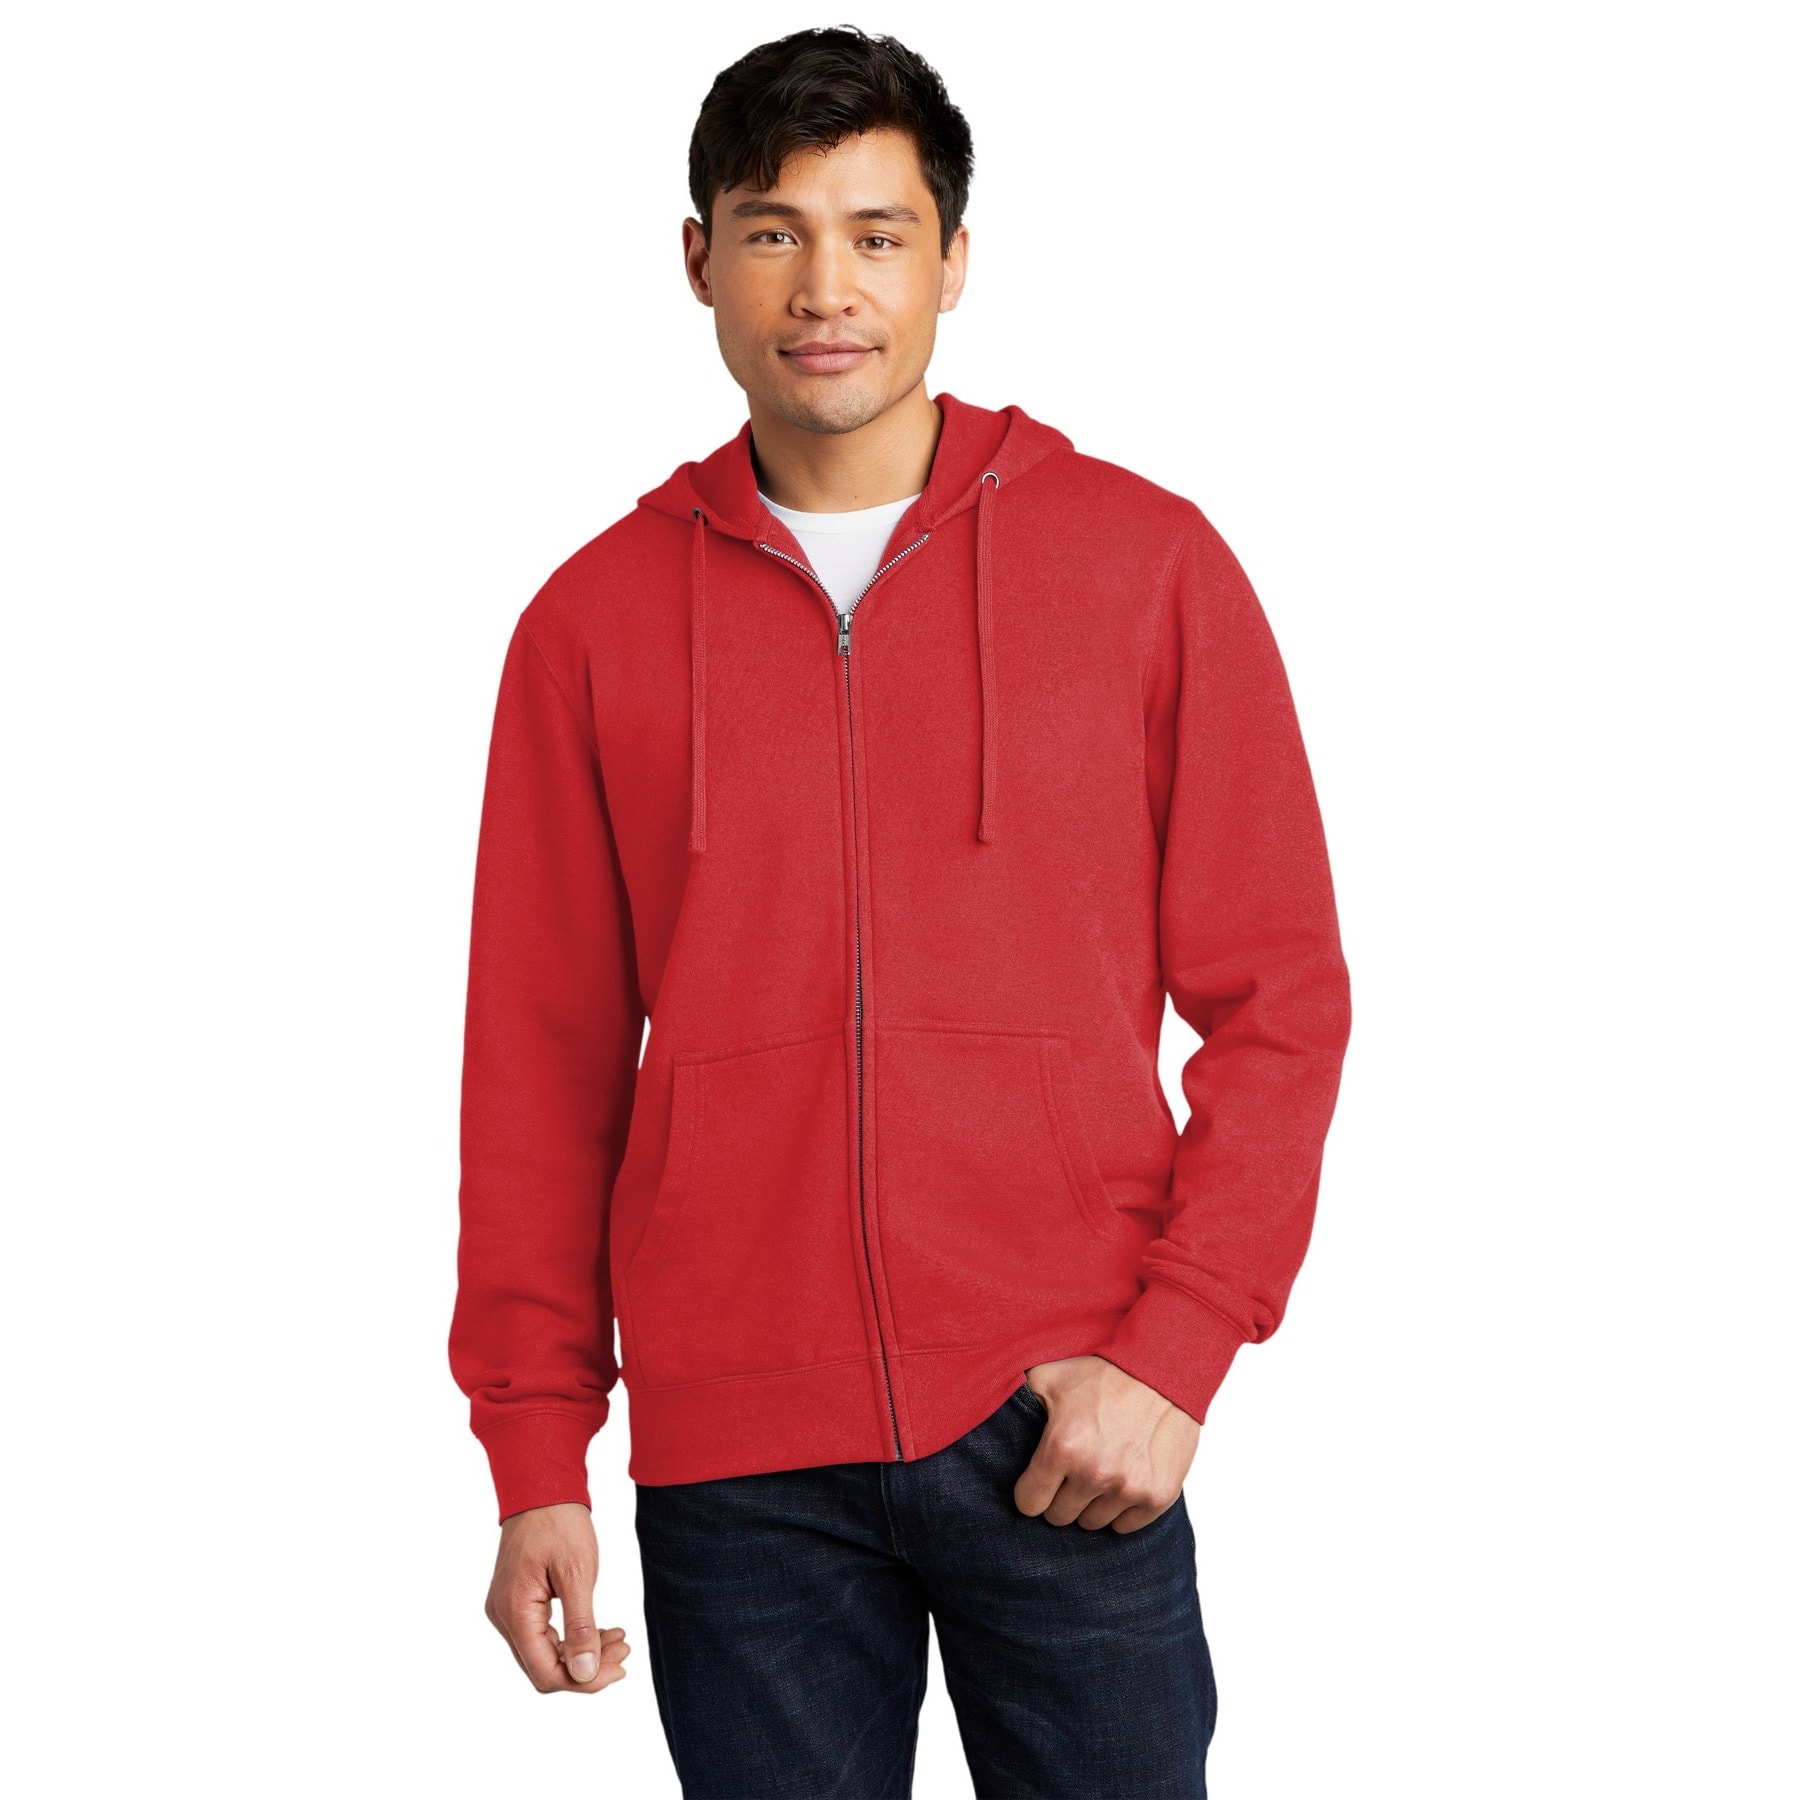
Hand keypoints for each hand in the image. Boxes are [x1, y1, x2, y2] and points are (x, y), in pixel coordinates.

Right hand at [484, 1502, 630, 1691]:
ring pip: (544, 1652)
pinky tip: (600, 1630)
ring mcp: (507, 1609)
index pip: (545, 1672)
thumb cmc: (559, 1522)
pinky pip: (542, 1634)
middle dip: (587, 1667)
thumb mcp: (577, 1573)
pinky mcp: (517, 1601)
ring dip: (582, 1652)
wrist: (542, 1485)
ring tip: (618, 1640)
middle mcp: (504, 1616)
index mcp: (515, 1612)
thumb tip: (585, 1675)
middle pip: (544, 1667)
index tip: (619, 1669)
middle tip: (624, 1651)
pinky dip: (571, 1636)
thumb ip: (580, 1627)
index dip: (584, 1681)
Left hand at [1015, 1355, 1199, 1532]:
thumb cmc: (1103, 1373)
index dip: (1031, 1491)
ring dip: (1091, 1503)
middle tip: (1072, 1472)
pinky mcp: (1157, 1496)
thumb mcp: (1049, 1377)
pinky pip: (1125, 1526)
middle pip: (1059, 1517)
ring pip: (1092, 1523)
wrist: (1161, 1369)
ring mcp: (1128, 1487)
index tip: (1040, 1480)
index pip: (1028, 1504)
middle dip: (1061, 1497)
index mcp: (1062, 1447)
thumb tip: (983, 1413)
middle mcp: (1094, 1472)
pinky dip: (1122, 1510)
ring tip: (1099, 1471)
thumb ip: (1017, 1401)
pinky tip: (1122, 1480)